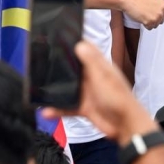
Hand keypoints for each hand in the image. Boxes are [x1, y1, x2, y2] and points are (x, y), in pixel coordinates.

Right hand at [42, 41, 156, 144]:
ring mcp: (87, 92)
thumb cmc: (118, 98)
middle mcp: (92, 77)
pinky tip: (47, 111)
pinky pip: (67, 107)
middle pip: (73, 68)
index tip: (58, 37)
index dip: (74, 43)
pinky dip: (58, 109)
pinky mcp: (84, 107)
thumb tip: (79, 44)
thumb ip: (91, 61)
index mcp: (99, 66)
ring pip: (68, 88)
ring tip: (39, 87)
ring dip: (56, 89)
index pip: (86, 50)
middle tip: (40, 61)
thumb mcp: (103, 76)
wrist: (125, 125)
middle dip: (59, 65)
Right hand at [122, 0, 163, 29]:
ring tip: (143, 15)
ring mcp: (157, 16)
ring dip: (149, 23)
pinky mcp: (151, 22)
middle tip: (146, 14)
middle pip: (161, 21)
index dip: (159, 16)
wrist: (129, 1)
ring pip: (155, 25)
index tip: (153, 14)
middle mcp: (163, 10)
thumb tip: (163, 12)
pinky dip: (145, 25)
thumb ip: (160, 5)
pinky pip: (149, 28)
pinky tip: (141, 18)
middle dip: (154, 20)